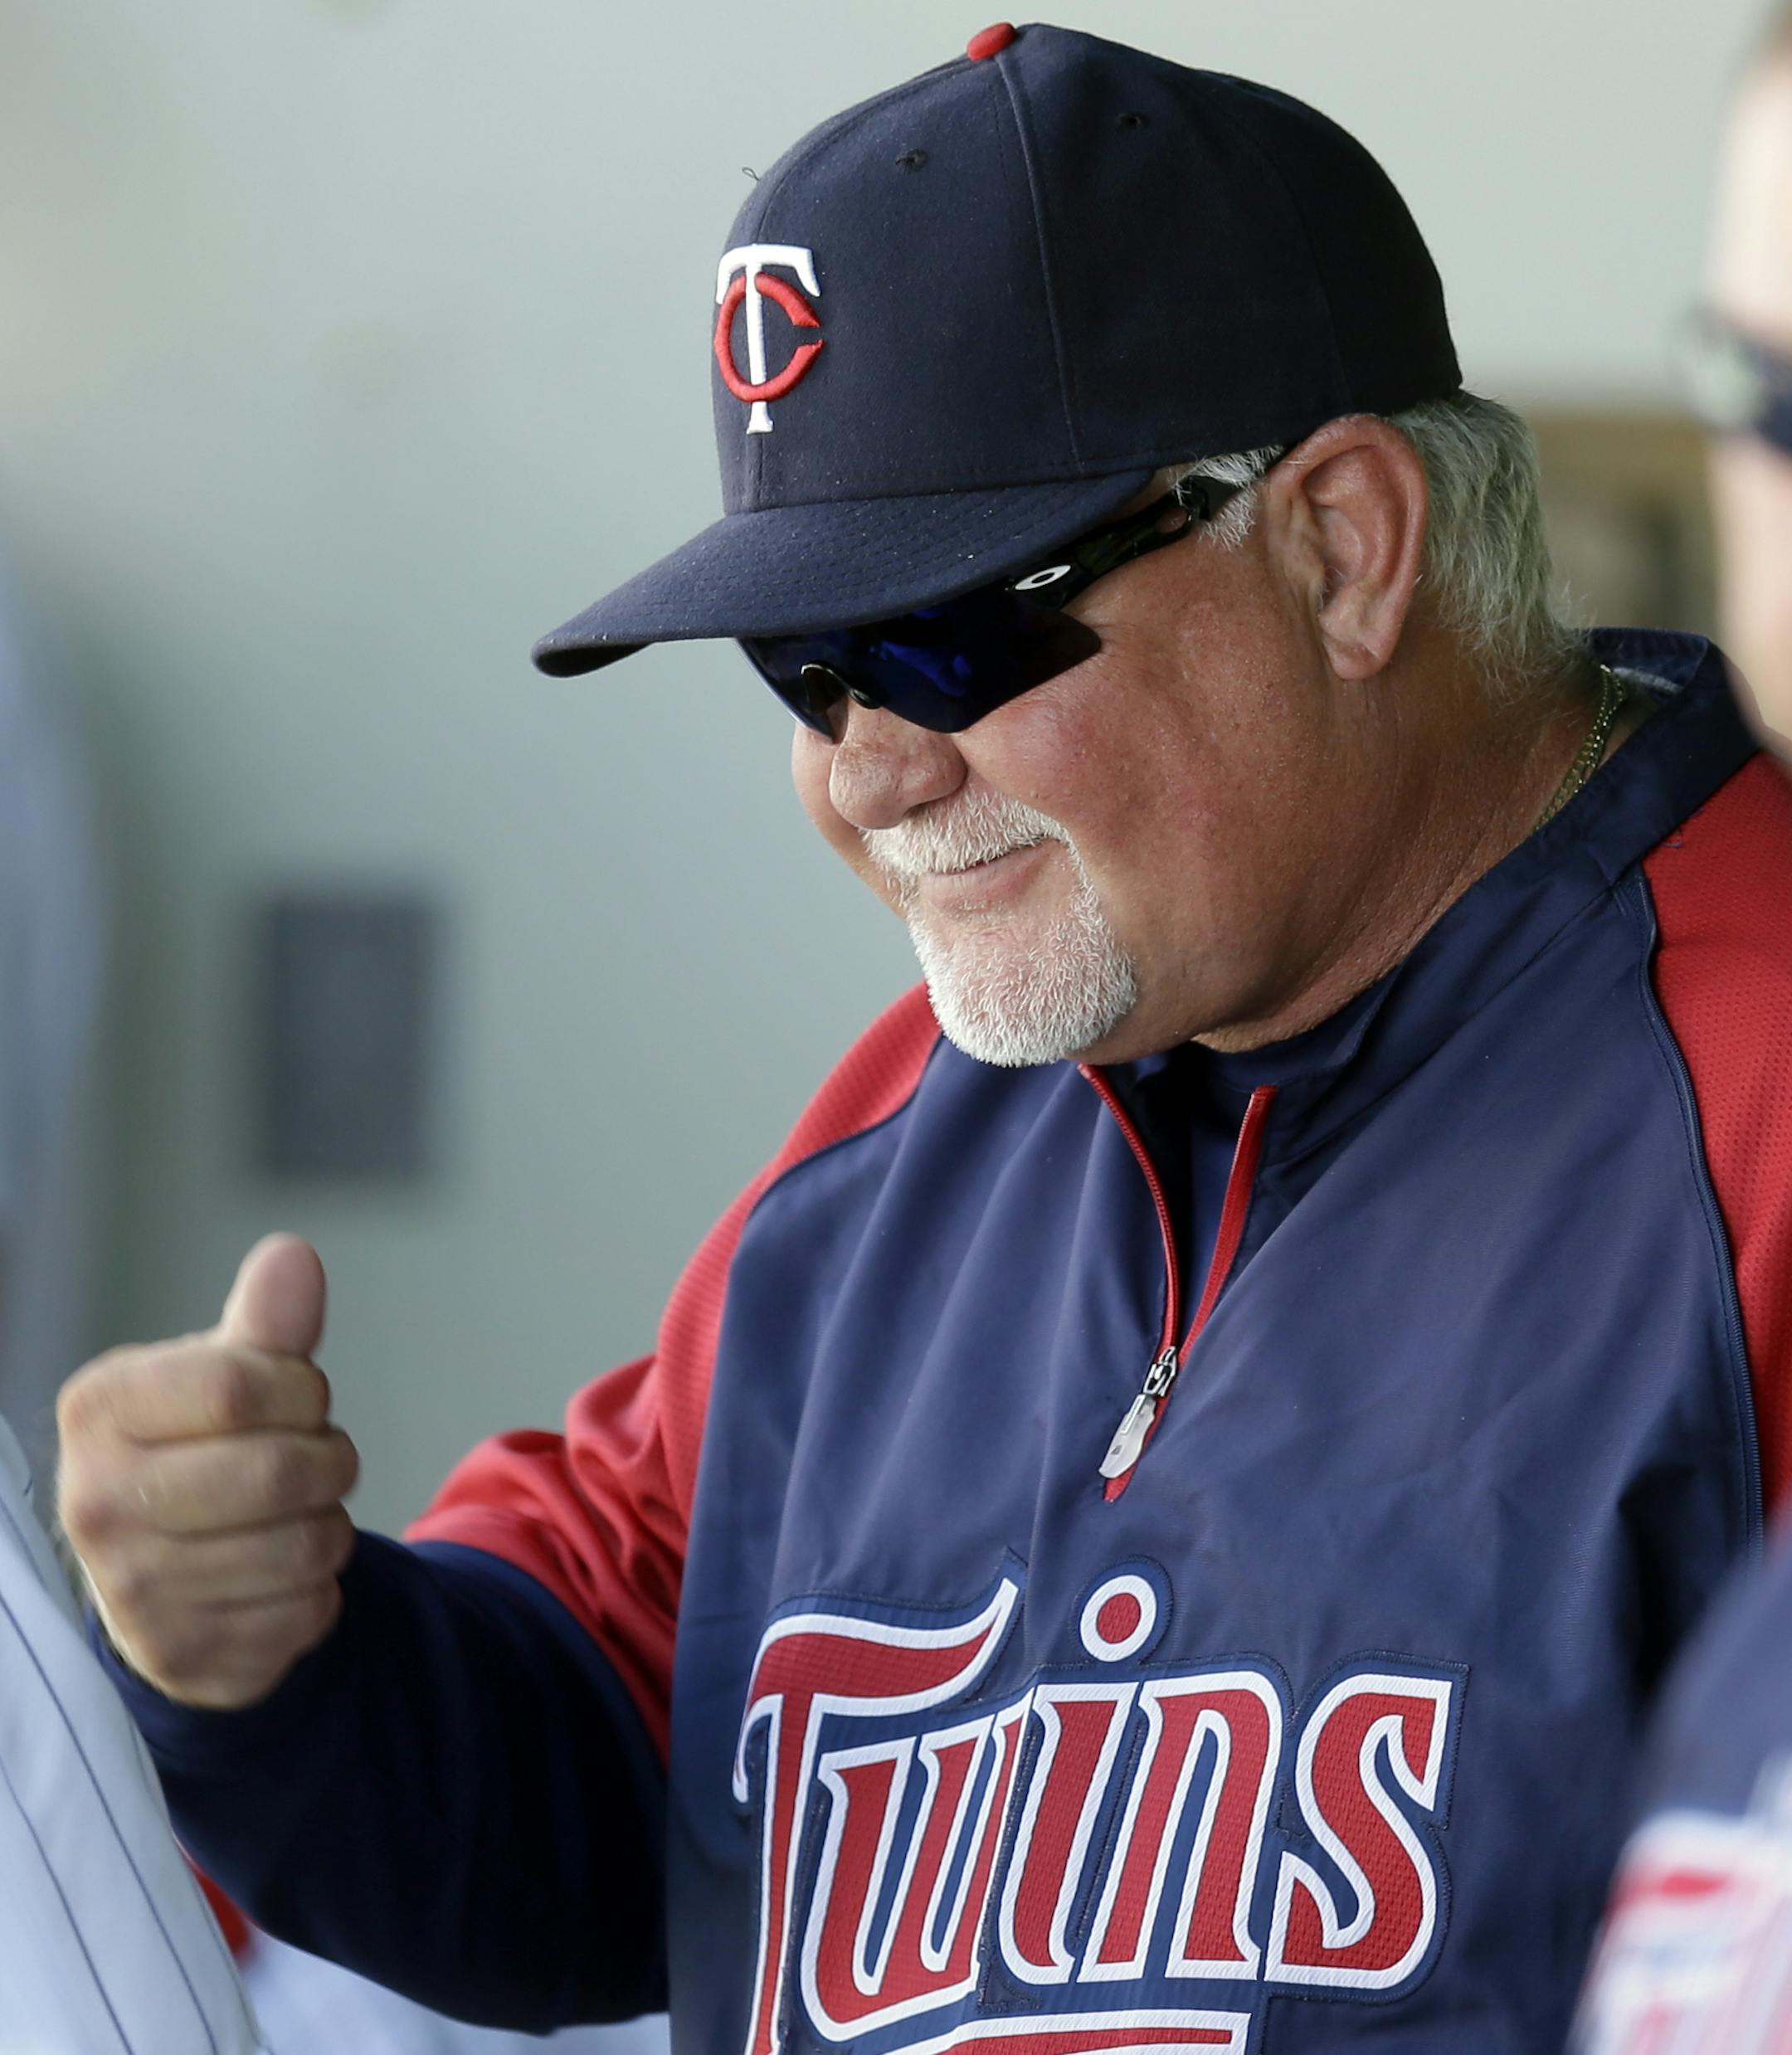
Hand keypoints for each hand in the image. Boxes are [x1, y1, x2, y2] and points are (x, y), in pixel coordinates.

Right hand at [57, 1234, 359, 1708]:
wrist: (164, 1567)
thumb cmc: (201, 1447)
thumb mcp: (229, 1372)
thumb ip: (267, 1322)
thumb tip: (294, 1256)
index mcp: (99, 1409)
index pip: (241, 1386)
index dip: (299, 1389)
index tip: (296, 1396)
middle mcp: (96, 1504)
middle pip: (279, 1471)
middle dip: (328, 1459)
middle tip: (313, 1458)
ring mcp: (132, 1592)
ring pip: (305, 1546)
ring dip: (329, 1525)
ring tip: (294, 1514)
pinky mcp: (182, 1658)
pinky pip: (308, 1613)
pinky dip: (319, 1590)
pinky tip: (279, 1576)